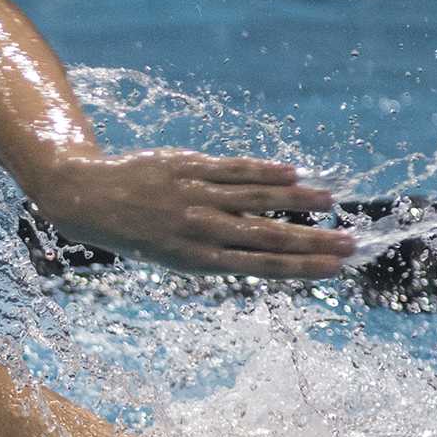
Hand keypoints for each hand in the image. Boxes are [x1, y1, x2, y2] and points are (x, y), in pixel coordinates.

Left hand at [31, 149, 354, 278]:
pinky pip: (233, 169)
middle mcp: (198, 230)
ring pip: (256, 199)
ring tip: (332, 203)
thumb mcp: (173, 254)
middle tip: (349, 244)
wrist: (87, 199)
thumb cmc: (136, 232)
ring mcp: (194, 196)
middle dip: (312, 242)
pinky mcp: (188, 167)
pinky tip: (293, 172)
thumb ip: (217, 250)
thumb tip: (266, 248)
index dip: (301, 268)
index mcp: (196, 260)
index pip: (260, 265)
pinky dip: (264, 171)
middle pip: (267, 236)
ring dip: (298, 201)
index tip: (335, 269)